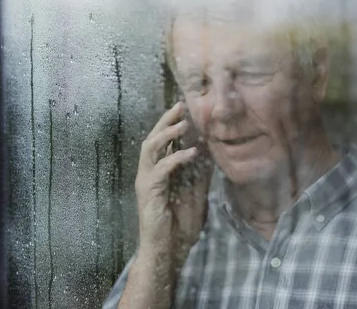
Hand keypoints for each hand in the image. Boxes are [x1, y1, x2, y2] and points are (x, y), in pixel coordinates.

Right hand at [135, 101, 213, 260]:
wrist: (167, 250)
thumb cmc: (179, 226)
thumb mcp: (195, 194)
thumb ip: (199, 175)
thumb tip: (210, 154)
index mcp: (159, 172)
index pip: (163, 142)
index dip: (172, 124)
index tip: (186, 110)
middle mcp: (149, 173)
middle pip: (153, 138)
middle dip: (166, 120)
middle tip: (180, 106)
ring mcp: (146, 181)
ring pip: (150, 148)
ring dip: (167, 133)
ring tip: (183, 124)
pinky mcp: (149, 191)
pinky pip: (161, 168)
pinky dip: (176, 157)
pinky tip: (192, 152)